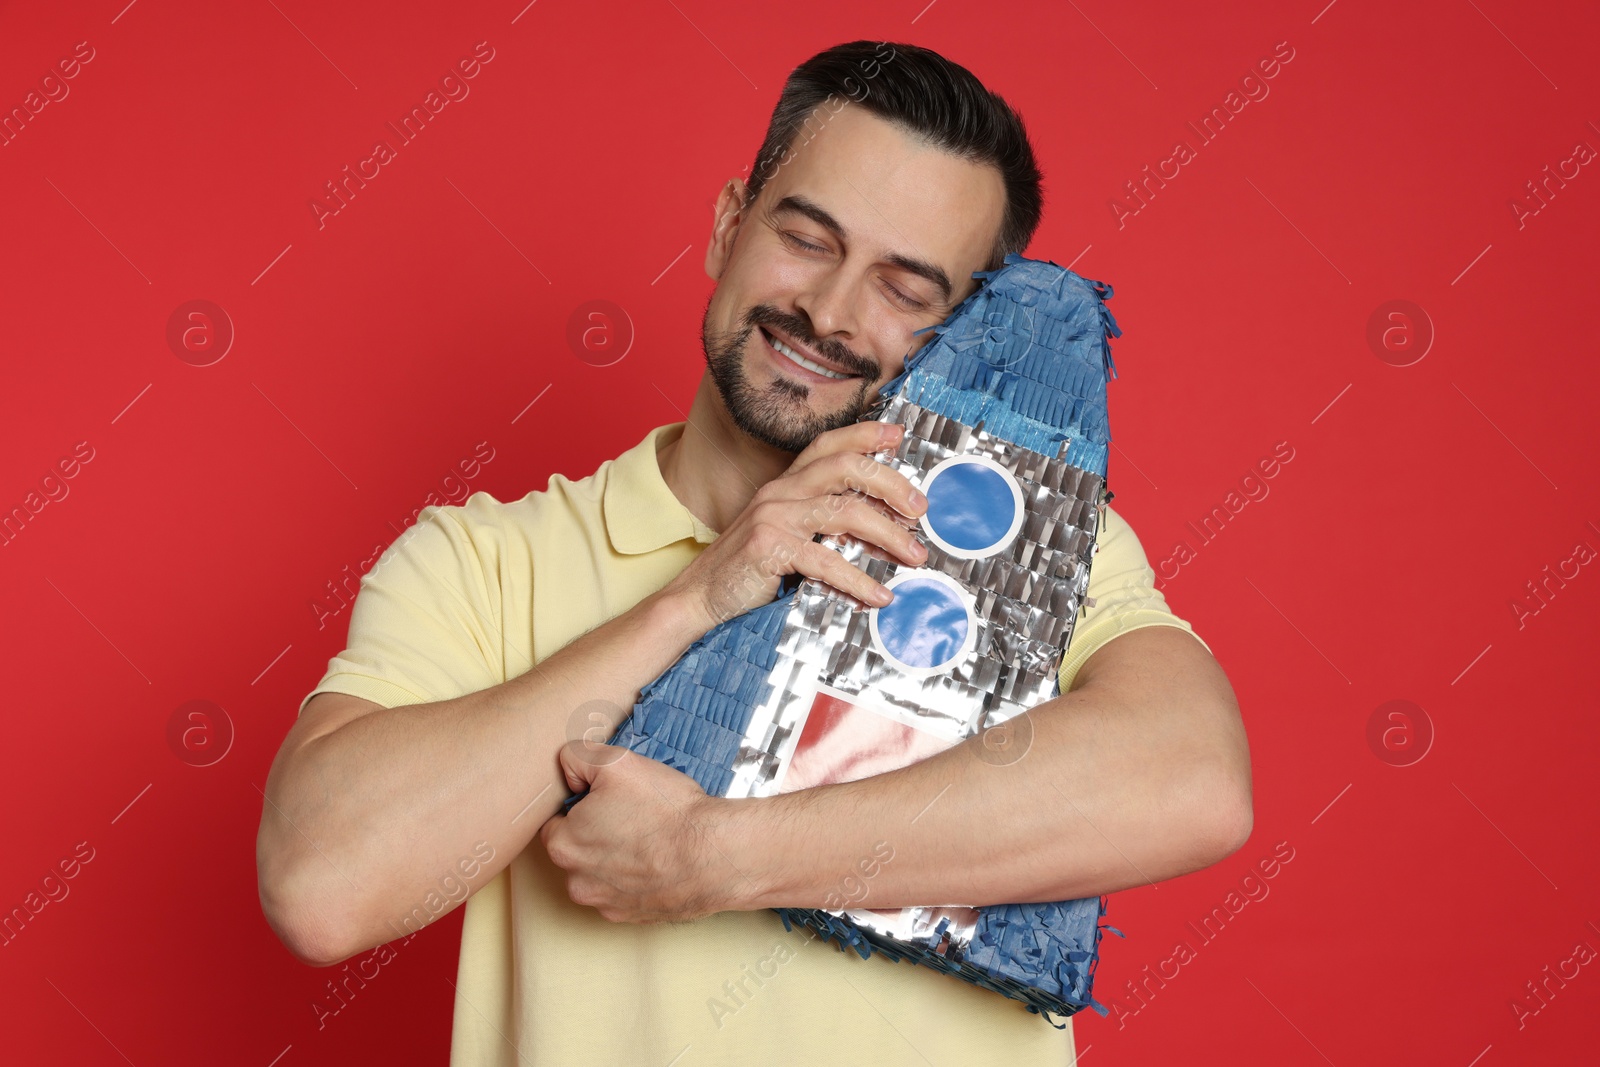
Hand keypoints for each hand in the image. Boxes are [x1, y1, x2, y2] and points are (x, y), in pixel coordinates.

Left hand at [538, 741, 752, 923]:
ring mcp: (605, 904)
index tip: (608, 800)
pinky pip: (624, 893)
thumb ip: (577, 758)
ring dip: (616, 858)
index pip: (556, 821)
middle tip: (632, 815)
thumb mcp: (616, 762)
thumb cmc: (666, 811)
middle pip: (577, 849)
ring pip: (600, 873)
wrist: (714, 854)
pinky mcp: (632, 917)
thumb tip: (567, 768)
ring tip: (649, 838)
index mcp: (564, 845)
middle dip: (597, 832)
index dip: (582, 805)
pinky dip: (636, 879)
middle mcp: (577, 882)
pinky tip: (658, 861)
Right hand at [661, 420, 929, 632]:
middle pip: (845, 468)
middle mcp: (779, 492)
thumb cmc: (749, 570)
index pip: (828, 446)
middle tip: (920, 508)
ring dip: (888, 534)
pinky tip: (879, 596)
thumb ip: (820, 525)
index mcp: (785, 484)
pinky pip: (825, 560)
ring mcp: (772, 516)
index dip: (864, 435)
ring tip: (915, 555)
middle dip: (891, 484)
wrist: (699, 597)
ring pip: (844, 512)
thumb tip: (880, 530)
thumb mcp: (784, 535)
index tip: (898, 436)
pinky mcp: (768, 548)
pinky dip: (858, 580)